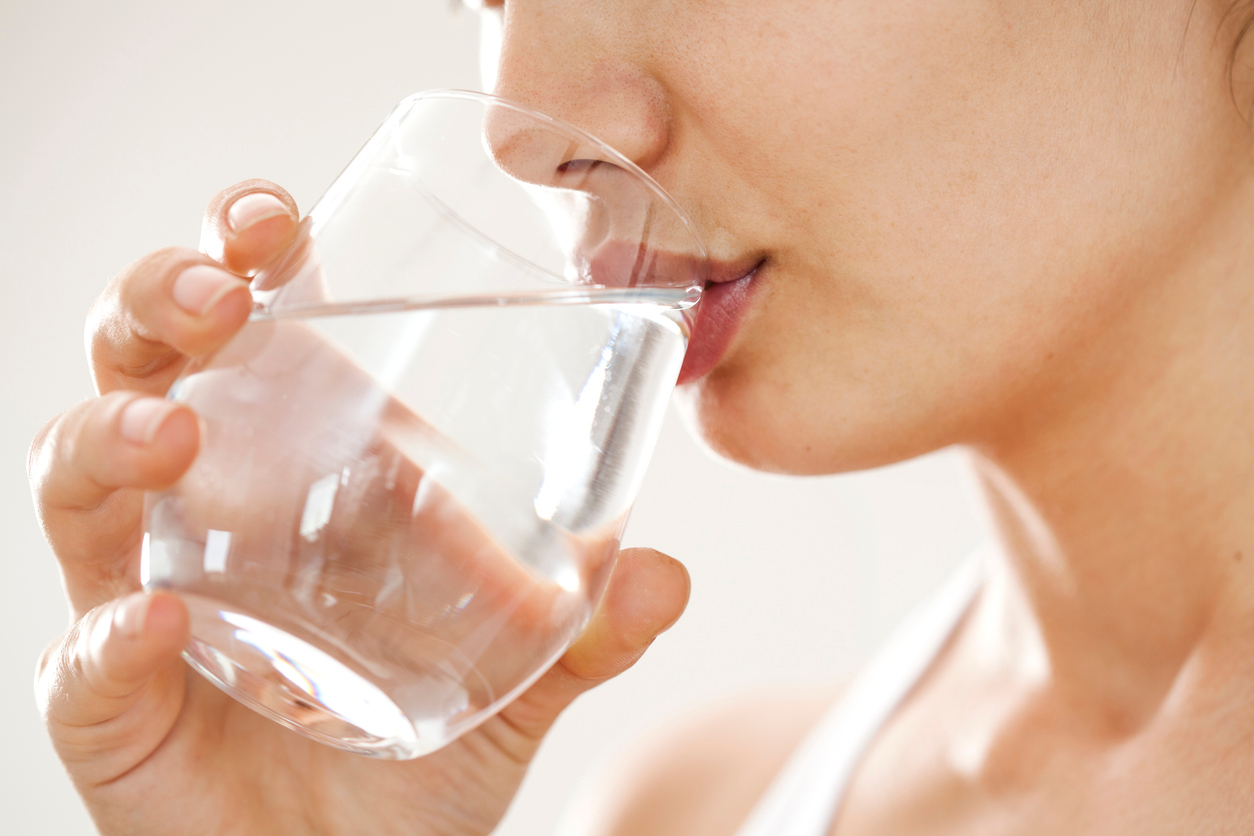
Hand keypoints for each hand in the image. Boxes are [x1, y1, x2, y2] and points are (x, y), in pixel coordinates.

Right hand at [28, 180, 689, 835]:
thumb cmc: (413, 748)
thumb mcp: (514, 672)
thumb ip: (585, 627)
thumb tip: (665, 575)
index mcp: (292, 465)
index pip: (247, 326)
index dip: (241, 252)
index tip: (281, 218)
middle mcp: (203, 510)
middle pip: (142, 364)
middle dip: (158, 301)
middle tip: (220, 289)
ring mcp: (144, 594)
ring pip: (77, 481)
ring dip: (111, 436)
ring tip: (172, 433)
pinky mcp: (114, 703)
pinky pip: (83, 659)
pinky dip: (109, 638)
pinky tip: (158, 622)